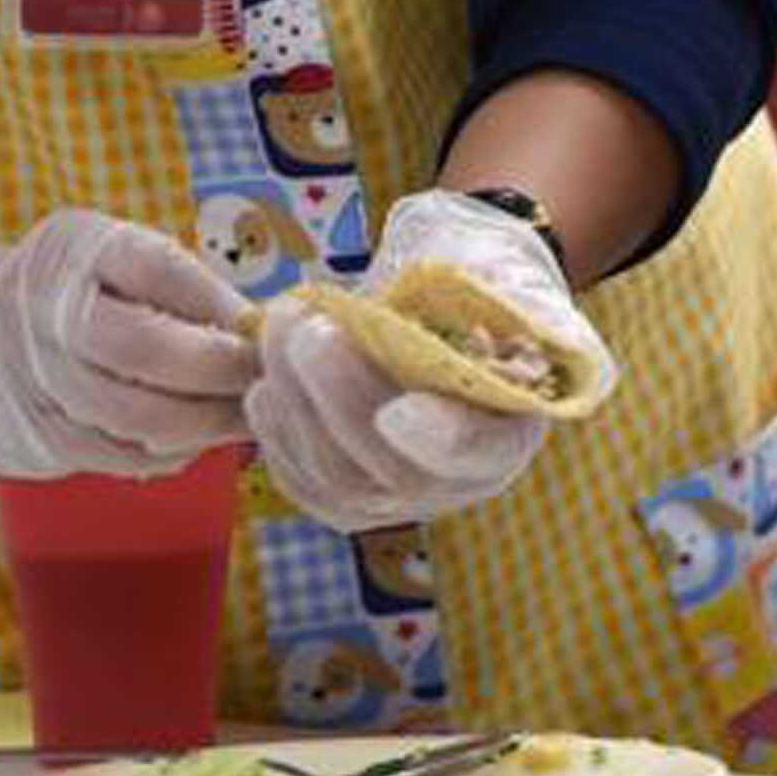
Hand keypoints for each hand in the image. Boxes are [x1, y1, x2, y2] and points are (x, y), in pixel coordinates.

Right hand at [0, 207, 258, 487]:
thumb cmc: (59, 293)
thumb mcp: (101, 259)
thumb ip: (169, 285)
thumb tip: (260, 327)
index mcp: (75, 249)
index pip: (158, 269)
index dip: (219, 303)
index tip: (264, 327)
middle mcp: (48, 310)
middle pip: (146, 349)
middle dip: (219, 371)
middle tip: (265, 380)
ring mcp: (36, 378)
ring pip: (136, 414)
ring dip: (205, 424)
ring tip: (248, 419)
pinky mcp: (36, 437)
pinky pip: (116, 454)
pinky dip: (169, 452)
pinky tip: (200, 441)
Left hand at [244, 188, 611, 534]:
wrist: (443, 314)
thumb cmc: (472, 289)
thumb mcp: (493, 279)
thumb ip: (481, 292)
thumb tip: (458, 288)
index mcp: (512, 426)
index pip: (482, 448)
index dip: (441, 439)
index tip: (398, 410)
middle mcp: (461, 480)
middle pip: (397, 472)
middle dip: (343, 400)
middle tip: (307, 331)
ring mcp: (401, 496)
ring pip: (341, 481)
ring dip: (298, 406)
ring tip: (279, 330)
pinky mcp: (348, 497)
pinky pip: (307, 485)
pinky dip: (278, 439)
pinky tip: (264, 386)